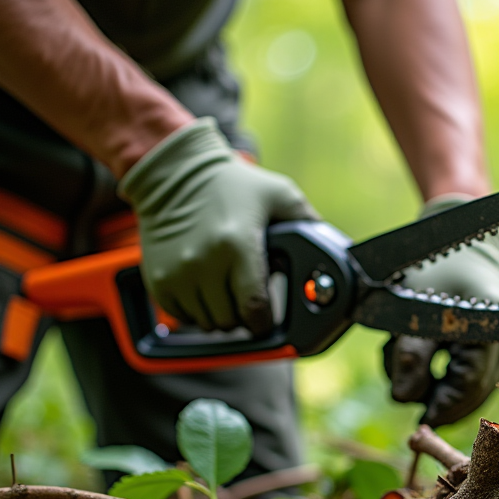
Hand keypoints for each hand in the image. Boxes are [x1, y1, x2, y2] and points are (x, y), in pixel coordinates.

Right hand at [119, 117, 317, 334]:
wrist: (175, 174)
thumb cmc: (232, 184)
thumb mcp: (279, 194)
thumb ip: (310, 222)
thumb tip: (339, 251)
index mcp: (237, 246)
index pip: (255, 310)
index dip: (266, 324)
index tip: (270, 322)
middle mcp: (204, 263)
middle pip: (232, 321)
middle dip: (246, 316)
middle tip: (250, 297)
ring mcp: (178, 274)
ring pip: (209, 323)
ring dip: (222, 315)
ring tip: (228, 290)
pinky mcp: (159, 280)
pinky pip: (184, 318)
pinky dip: (197, 312)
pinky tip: (207, 290)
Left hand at [384, 195, 498, 427]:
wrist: (466, 242)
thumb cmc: (438, 267)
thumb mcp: (413, 310)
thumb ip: (409, 355)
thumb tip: (402, 398)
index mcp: (491, 326)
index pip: (469, 385)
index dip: (442, 407)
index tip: (419, 422)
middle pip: (474, 392)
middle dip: (440, 400)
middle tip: (411, 400)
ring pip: (475, 386)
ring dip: (442, 388)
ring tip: (412, 368)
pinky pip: (477, 373)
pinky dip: (450, 376)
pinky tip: (428, 361)